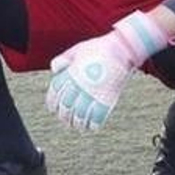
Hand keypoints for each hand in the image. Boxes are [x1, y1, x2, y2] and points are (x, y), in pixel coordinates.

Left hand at [46, 11, 168, 131]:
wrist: (122, 49)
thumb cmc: (99, 48)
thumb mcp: (77, 49)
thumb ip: (64, 59)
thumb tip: (54, 70)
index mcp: (72, 73)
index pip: (56, 92)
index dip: (52, 102)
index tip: (53, 109)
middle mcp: (81, 84)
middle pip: (67, 106)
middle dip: (64, 116)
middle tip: (65, 120)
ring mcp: (94, 93)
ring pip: (80, 115)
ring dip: (77, 123)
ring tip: (76, 125)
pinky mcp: (108, 98)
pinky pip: (98, 117)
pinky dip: (93, 124)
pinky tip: (91, 126)